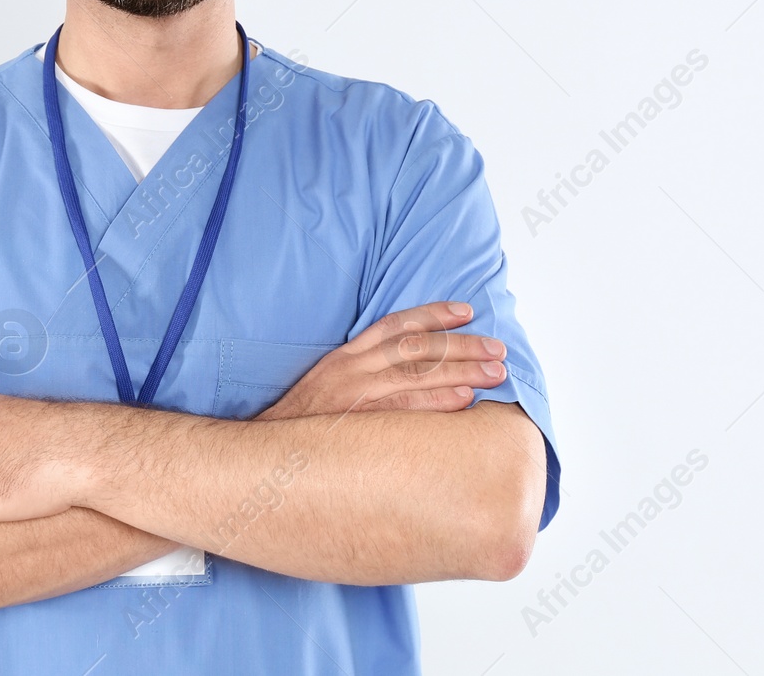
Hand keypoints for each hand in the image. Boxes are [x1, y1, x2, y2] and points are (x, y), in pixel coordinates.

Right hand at [256, 301, 507, 420]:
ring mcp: (355, 395)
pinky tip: (464, 400)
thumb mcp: (329, 384)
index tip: (468, 312)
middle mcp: (353, 368)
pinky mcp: (356, 422)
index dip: (434, 314)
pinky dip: (435, 402)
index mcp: (347, 356)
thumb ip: (364, 372)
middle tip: (498, 349)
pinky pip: (404, 409)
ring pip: (416, 373)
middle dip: (462, 345)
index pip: (396, 324)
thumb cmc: (304, 423)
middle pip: (417, 347)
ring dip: (461, 371)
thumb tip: (410, 372)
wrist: (266, 452)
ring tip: (494, 373)